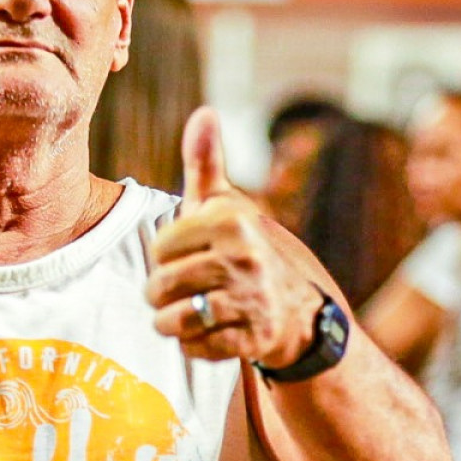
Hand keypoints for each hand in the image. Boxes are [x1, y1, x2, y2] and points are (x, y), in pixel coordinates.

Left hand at [146, 108, 322, 365]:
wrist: (300, 311)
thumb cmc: (246, 251)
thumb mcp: (227, 206)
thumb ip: (205, 163)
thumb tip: (204, 112)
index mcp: (232, 221)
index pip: (160, 246)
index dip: (164, 256)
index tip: (184, 257)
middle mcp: (244, 257)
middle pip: (161, 285)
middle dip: (161, 295)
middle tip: (178, 292)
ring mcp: (252, 300)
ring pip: (175, 320)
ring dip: (171, 324)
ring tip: (184, 315)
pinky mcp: (254, 338)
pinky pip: (196, 348)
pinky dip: (194, 346)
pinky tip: (208, 333)